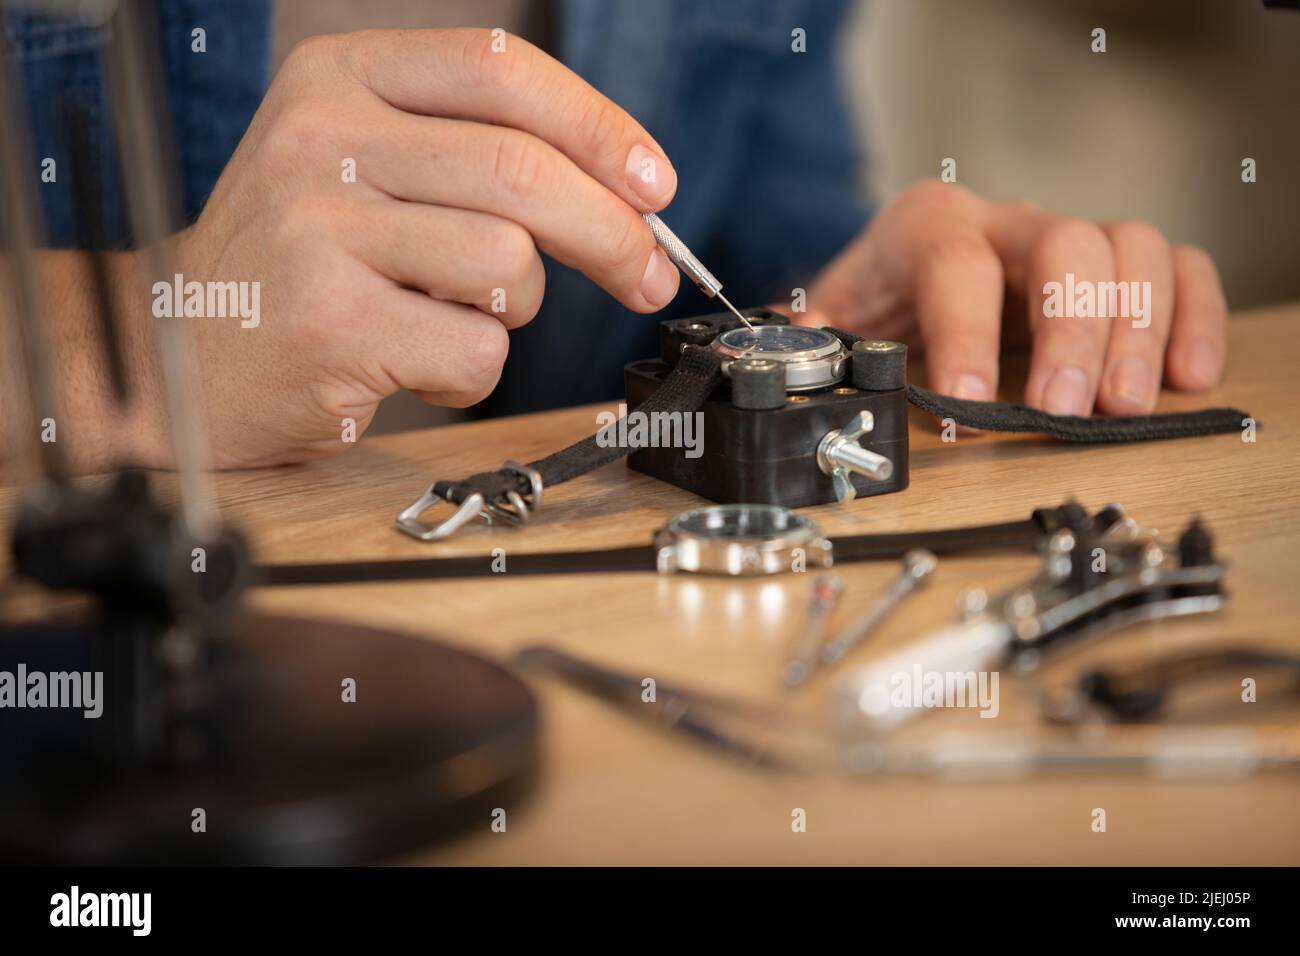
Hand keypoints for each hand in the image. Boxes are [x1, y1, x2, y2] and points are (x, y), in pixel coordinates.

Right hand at [159, 28, 678, 466]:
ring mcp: (318, 227)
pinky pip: (477, 346)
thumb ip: (470, 155)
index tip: (655, 186)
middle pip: (523, 170)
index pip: (499, 70)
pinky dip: (473, 369)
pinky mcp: (332, 321)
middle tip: (648, 276)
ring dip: (514, 308)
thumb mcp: (362, 166)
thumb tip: (626, 196)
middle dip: (613, 233)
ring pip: (507, 263)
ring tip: (451, 315)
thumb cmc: (301, 266)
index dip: (599, 128)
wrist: (181, 353)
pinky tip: (416, 361)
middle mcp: (321, 136)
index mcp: (340, 78)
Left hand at [800, 181, 1226, 415]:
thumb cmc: (879, 300)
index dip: (965, 333)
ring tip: (1126, 404)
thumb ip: (817, 343)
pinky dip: (1192, 316)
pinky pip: (1177, 266)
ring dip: (1137, 329)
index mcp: (927, 227)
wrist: (911, 270)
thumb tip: (784, 375)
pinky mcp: (1115, 263)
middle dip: (1071, 330)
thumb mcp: (836, 318)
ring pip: (1129, 248)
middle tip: (1069, 409)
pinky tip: (1188, 376)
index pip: (954, 265)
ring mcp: (1066, 235)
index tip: (968, 404)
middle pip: (1063, 245)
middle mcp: (1004, 220)